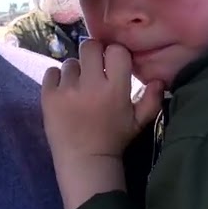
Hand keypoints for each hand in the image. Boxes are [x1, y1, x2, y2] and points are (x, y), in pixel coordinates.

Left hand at [42, 40, 164, 165]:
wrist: (85, 162)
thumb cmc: (114, 139)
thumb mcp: (139, 122)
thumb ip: (152, 100)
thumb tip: (159, 79)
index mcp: (115, 89)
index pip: (116, 50)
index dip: (114, 54)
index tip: (113, 63)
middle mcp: (91, 85)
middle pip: (89, 46)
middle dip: (93, 54)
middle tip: (93, 67)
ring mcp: (67, 90)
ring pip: (70, 61)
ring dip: (75, 71)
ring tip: (78, 87)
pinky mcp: (48, 97)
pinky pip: (51, 72)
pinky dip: (57, 80)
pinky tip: (64, 92)